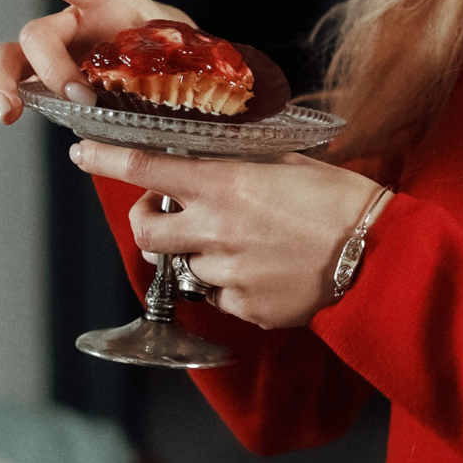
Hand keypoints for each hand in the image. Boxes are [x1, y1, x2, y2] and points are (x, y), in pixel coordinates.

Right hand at [0, 0, 193, 126]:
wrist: (181, 76)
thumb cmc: (188, 57)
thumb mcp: (201, 52)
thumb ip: (205, 62)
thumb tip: (243, 89)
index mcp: (111, 5)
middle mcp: (74, 25)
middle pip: (39, 35)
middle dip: (50, 66)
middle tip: (78, 96)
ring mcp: (52, 56)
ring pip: (11, 61)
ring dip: (4, 87)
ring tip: (10, 113)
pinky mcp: (40, 85)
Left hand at [69, 140, 389, 328]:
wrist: (379, 255)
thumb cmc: (340, 201)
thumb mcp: (289, 162)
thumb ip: (240, 162)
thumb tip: (207, 156)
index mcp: (227, 185)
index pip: (147, 169)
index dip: (106, 160)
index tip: (82, 153)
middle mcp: (218, 230)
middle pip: (146, 232)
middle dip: (149, 221)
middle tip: (169, 213)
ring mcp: (229, 274)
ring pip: (187, 266)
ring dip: (202, 253)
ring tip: (247, 243)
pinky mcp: (245, 308)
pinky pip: (219, 295)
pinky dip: (232, 283)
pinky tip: (266, 269)